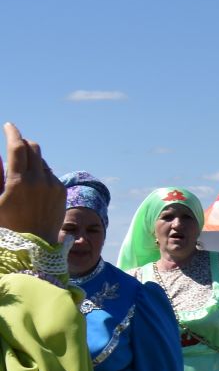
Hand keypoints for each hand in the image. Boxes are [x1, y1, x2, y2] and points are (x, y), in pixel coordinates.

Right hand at [0, 123, 65, 241]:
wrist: (34, 244)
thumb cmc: (6, 224)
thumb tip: (1, 160)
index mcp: (18, 182)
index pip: (17, 146)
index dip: (12, 132)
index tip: (9, 125)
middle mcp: (39, 180)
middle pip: (33, 148)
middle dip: (22, 142)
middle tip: (14, 144)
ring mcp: (53, 185)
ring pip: (41, 160)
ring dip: (31, 158)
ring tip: (21, 170)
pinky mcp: (61, 191)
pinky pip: (50, 173)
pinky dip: (40, 171)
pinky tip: (32, 184)